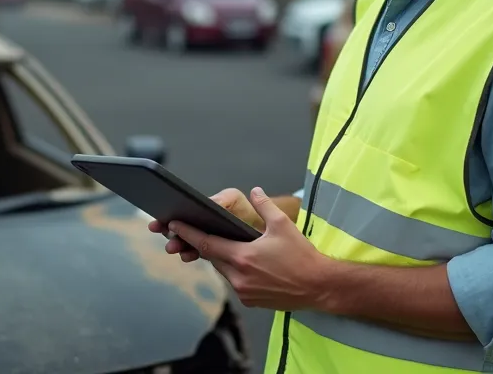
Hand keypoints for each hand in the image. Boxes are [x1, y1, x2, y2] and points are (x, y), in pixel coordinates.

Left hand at [168, 187, 329, 310]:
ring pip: (223, 271)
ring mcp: (244, 292)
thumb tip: (255, 191)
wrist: (319, 286)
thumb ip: (265, 205)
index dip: (188, 234)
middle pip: (213, 258)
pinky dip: (235, 271)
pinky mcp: (251, 301)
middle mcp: (238, 277)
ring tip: (229, 246)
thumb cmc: (302, 256)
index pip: (206, 244)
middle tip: (200, 233)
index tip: (173, 226)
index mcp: (242, 257)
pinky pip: (235, 283)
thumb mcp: (283, 225)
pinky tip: (246, 263)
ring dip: (223, 259)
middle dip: (207, 245)